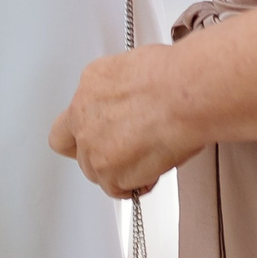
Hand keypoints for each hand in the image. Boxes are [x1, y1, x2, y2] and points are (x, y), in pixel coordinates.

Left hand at [49, 44, 196, 199]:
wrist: (184, 95)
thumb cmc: (173, 78)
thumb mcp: (137, 68)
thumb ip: (123, 95)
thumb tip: (134, 103)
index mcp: (91, 84)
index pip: (72, 114)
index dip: (86, 129)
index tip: (100, 133)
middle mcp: (83, 116)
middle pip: (77, 147)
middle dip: (100, 154)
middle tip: (125, 153)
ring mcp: (92, 146)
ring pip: (96, 171)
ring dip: (119, 171)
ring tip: (149, 160)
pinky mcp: (108, 172)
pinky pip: (117, 188)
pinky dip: (135, 185)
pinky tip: (153, 172)